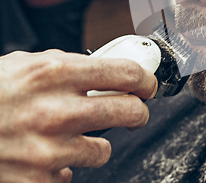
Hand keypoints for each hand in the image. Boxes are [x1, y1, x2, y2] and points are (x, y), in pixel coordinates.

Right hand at [0, 50, 157, 182]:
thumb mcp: (26, 65)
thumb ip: (68, 66)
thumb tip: (108, 69)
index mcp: (54, 73)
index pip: (126, 73)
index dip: (145, 80)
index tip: (147, 84)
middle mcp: (55, 111)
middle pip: (130, 112)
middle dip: (137, 111)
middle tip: (133, 110)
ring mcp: (48, 149)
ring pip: (104, 149)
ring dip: (92, 143)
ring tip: (67, 134)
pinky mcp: (40, 180)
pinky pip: (70, 174)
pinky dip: (61, 166)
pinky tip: (42, 154)